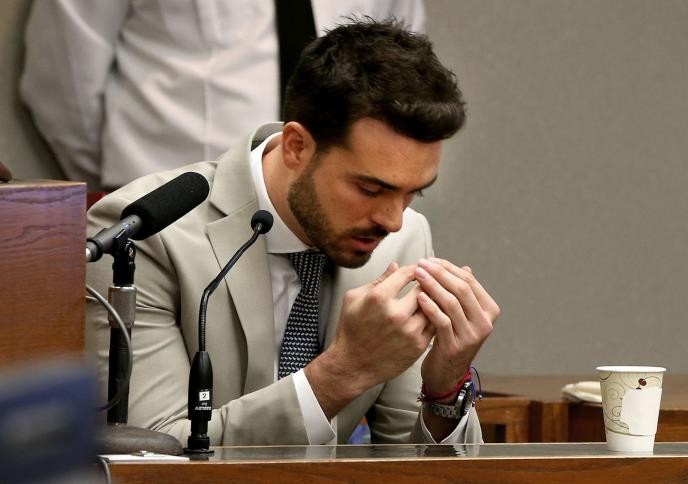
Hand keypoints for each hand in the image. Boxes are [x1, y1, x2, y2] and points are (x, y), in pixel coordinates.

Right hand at [305, 262, 433, 417]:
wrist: (352, 365)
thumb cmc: (351, 330)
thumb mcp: (354, 298)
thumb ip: (378, 280)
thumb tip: (396, 266)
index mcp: (379, 298)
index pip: (408, 273)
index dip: (415, 268)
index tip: (418, 268)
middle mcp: (396, 313)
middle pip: (424, 288)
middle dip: (426, 283)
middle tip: (428, 281)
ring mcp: (409, 331)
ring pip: (433, 306)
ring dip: (432, 300)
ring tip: (430, 297)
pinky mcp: (418, 345)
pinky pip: (434, 324)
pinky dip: (434, 317)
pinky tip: (429, 314)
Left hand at [415, 258, 499, 397]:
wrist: (446, 373)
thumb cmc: (451, 337)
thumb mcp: (460, 315)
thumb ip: (462, 294)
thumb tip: (464, 268)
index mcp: (489, 310)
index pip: (469, 281)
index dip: (448, 268)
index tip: (430, 259)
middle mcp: (484, 323)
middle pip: (462, 289)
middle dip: (439, 273)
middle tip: (421, 263)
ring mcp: (471, 336)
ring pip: (452, 303)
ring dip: (433, 286)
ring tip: (417, 274)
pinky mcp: (455, 346)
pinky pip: (442, 321)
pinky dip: (430, 306)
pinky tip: (418, 296)